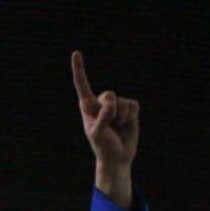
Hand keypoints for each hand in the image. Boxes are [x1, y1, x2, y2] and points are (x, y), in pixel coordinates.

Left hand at [71, 51, 139, 170]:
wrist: (117, 157)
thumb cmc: (103, 147)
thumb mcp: (97, 134)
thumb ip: (102, 118)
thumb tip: (110, 104)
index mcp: (87, 106)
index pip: (82, 84)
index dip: (79, 69)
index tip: (76, 53)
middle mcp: (101, 103)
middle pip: (108, 94)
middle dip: (111, 110)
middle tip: (109, 125)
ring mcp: (116, 105)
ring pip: (122, 102)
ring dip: (121, 118)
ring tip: (116, 128)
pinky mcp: (129, 109)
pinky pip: (133, 105)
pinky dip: (131, 117)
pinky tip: (125, 125)